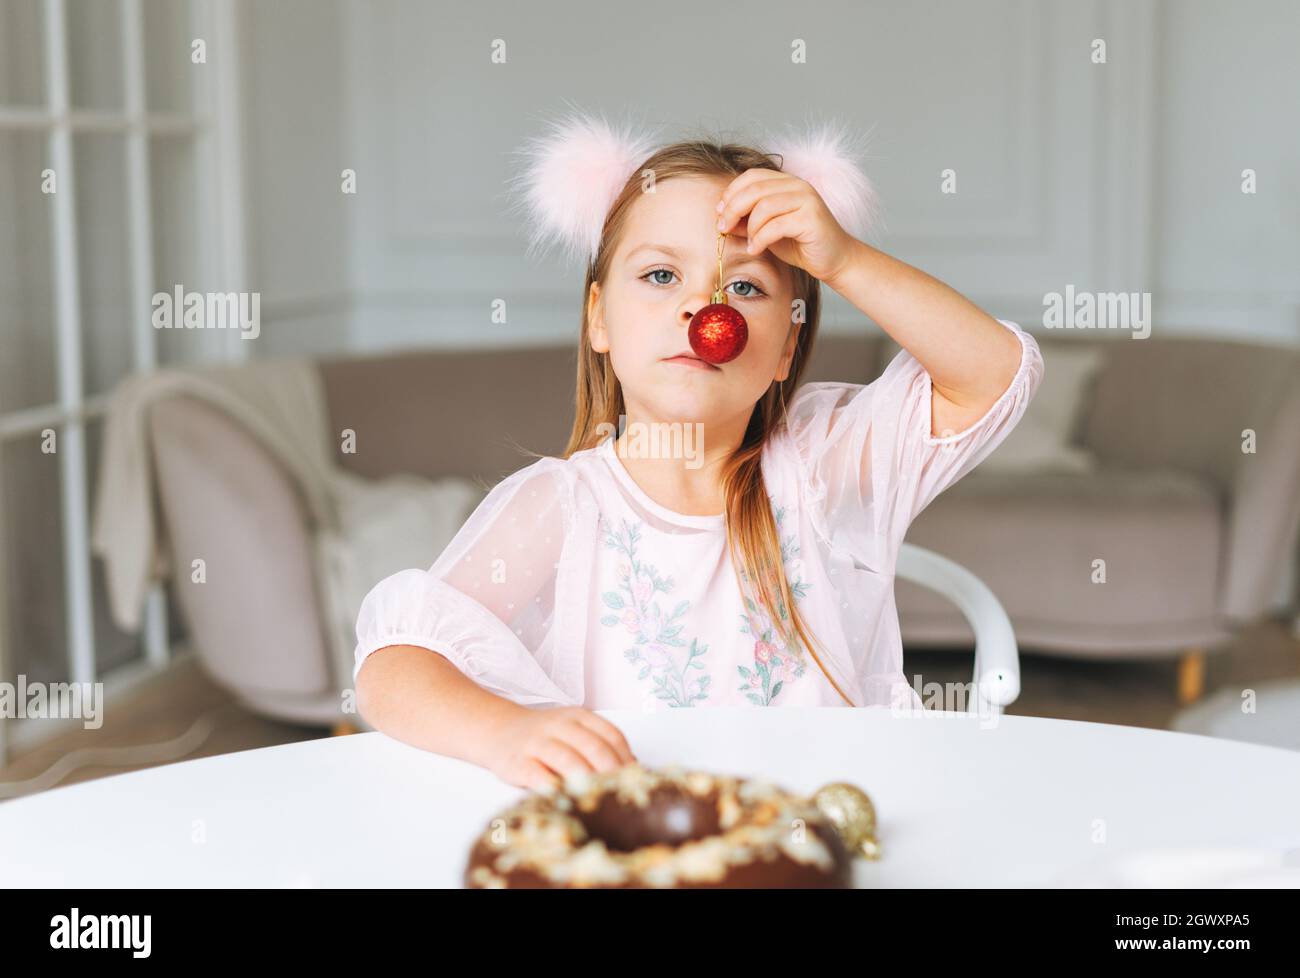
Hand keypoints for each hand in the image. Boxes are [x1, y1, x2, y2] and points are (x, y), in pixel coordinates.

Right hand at [483, 705, 636, 790]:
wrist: (497, 729)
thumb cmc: (544, 736)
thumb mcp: (573, 730)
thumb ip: (599, 744)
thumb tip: (633, 769)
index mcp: (578, 716)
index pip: (611, 735)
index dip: (626, 758)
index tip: (635, 779)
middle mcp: (560, 726)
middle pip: (594, 747)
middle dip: (612, 772)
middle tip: (623, 793)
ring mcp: (537, 743)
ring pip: (568, 760)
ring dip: (588, 780)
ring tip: (600, 797)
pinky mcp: (517, 762)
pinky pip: (538, 776)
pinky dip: (555, 789)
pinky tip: (567, 799)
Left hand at [716, 168, 859, 285]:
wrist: (834, 260)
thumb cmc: (801, 244)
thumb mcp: (767, 231)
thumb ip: (747, 222)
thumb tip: (722, 218)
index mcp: (787, 183)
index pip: (752, 176)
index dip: (731, 192)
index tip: (719, 213)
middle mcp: (798, 186)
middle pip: (754, 189)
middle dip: (732, 209)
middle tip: (723, 227)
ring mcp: (807, 200)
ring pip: (764, 206)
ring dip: (749, 227)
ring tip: (749, 243)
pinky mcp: (811, 218)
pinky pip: (775, 225)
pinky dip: (760, 239)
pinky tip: (756, 250)